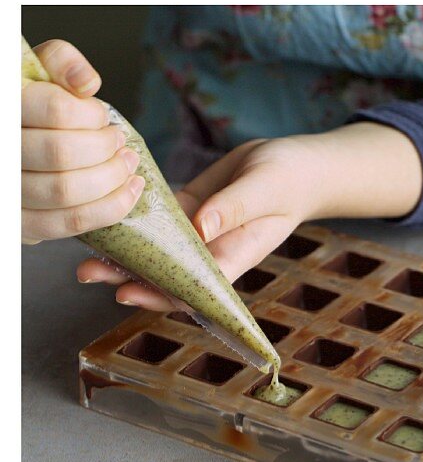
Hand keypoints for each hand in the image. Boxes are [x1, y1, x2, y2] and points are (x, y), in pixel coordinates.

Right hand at [22, 39, 143, 243]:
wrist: (12, 151)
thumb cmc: (27, 109)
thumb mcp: (34, 72)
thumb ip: (59, 62)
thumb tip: (88, 83)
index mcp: (4, 107)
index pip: (55, 110)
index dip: (89, 114)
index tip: (102, 116)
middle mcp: (2, 152)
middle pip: (62, 154)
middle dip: (104, 149)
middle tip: (121, 144)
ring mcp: (7, 193)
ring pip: (66, 192)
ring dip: (112, 179)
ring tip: (128, 165)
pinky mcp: (22, 226)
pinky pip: (70, 223)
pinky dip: (110, 208)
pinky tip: (129, 192)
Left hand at [77, 122, 422, 310]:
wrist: (296, 165)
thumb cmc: (290, 180)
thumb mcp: (265, 189)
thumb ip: (234, 208)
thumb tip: (199, 227)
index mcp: (233, 257)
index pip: (192, 288)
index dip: (159, 296)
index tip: (127, 294)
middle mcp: (211, 252)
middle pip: (165, 276)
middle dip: (128, 279)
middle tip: (89, 274)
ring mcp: (198, 233)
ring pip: (155, 251)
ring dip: (123, 254)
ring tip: (86, 256)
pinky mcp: (189, 210)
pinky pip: (156, 221)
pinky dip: (133, 222)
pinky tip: (105, 217)